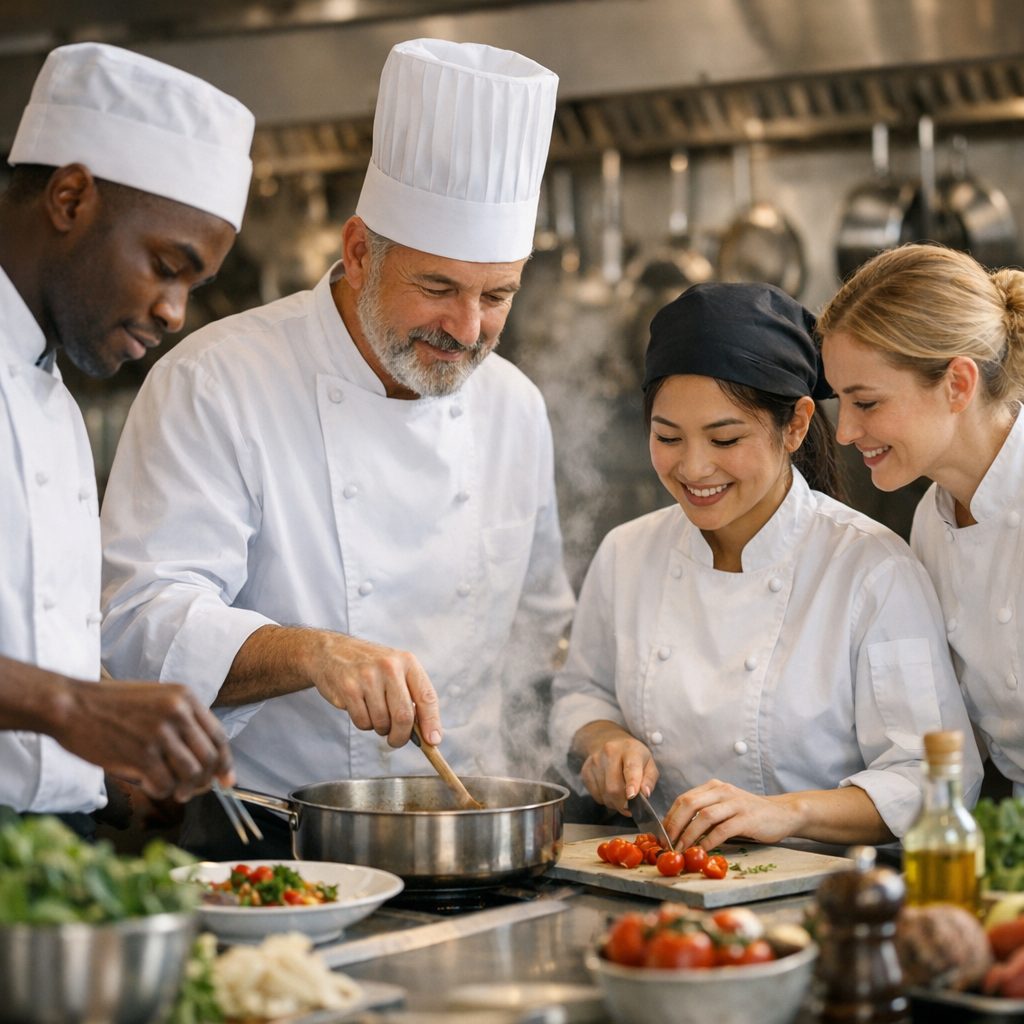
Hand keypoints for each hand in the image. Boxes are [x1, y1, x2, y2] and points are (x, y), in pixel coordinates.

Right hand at [53, 679, 233, 802]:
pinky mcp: (141, 754)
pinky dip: (160, 791)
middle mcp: (178, 713)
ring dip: (183, 788)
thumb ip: (182, 723)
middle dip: (206, 780)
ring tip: (169, 788)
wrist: (70, 705)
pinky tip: (147, 783)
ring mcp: (160, 734)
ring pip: (191, 774)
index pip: (219, 736)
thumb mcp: (156, 699)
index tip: (227, 780)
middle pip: (210, 758)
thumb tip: (206, 760)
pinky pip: (165, 785)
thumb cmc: (110, 706)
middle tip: (193, 790)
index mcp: (185, 697)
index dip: (225, 762)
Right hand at [305, 631, 441, 747]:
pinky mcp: (349, 688)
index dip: (432, 722)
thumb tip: (427, 734)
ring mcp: (368, 677)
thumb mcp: (396, 670)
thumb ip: (412, 696)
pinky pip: (363, 722)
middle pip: (403, 717)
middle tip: (396, 740)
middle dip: (401, 736)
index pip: (426, 697)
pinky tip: (360, 707)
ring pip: (382, 723)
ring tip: (374, 712)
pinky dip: (364, 723)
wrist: (331, 651)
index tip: (433, 741)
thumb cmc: (370, 667)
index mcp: (407, 662)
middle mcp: (389, 667)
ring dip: (380, 728)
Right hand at [574, 721, 658, 814]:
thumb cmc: (633, 757)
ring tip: (621, 796)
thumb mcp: (649, 764)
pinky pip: (596, 795)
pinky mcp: (585, 770)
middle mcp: (610, 752)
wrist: (609, 742)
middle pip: (614, 787)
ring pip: (604, 794)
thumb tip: (645, 794)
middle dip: (623, 804)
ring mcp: (595, 761)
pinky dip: (605, 799)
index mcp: (630, 749)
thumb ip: (649, 780)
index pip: (631, 767)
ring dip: (614, 803)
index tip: (632, 795)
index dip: (632, 783)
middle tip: (629, 807)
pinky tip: (609, 791)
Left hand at [663, 778, 800, 849]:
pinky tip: (702, 851)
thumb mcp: (724, 806)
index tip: (662, 834)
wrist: (782, 813)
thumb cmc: (749, 814)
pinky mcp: (746, 818)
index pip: (684, 798)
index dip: (670, 816)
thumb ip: (705, 812)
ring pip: (704, 817)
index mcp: (713, 787)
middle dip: (674, 824)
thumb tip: (678, 830)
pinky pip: (722, 830)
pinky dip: (708, 841)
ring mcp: (735, 803)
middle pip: (689, 804)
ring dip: (688, 834)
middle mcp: (722, 791)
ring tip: (680, 849)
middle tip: (667, 843)